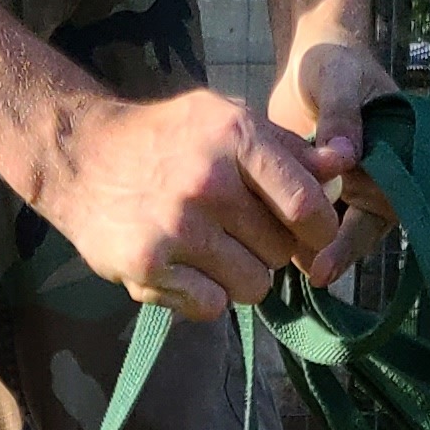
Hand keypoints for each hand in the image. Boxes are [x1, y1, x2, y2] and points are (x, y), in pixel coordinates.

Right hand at [29, 84, 348, 320]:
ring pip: (253, 287)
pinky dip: (207, 296)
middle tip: (243, 235)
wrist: (84, 157)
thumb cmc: (169, 140)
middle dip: (272, 250)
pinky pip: (212, 307)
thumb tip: (345, 164)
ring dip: (242, 278)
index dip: (320, 231)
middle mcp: (208, 182)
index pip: (306, 206)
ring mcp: (177, 229)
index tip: (313, 236)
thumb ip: (287, 149)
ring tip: (216, 252)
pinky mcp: (150, 268)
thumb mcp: (228, 122)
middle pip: (280, 251)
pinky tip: (188, 269)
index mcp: (236, 138)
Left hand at [268, 29, 394, 285]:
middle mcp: (374, 183)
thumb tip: (346, 155)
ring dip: (306, 250)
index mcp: (394, 159)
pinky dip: (287, 232)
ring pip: (330, 234)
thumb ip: (342, 114)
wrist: (310, 61)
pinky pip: (305, 222)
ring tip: (276, 265)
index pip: (379, 211)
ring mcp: (346, 193)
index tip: (323, 266)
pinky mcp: (317, 195)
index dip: (351, 242)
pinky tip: (260, 245)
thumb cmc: (334, 64)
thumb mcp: (339, 80)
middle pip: (356, 234)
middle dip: (329, 255)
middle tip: (304, 275)